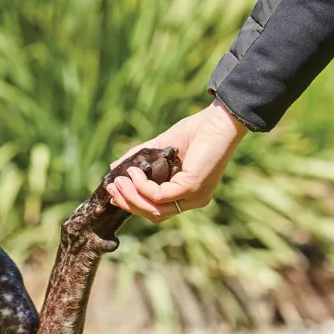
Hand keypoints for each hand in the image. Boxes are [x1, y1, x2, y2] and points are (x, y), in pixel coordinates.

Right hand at [106, 99, 247, 222]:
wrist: (221, 119)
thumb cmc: (196, 130)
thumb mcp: (161, 148)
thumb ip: (140, 159)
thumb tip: (113, 168)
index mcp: (187, 194)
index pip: (156, 210)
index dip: (133, 204)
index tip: (114, 192)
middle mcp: (192, 200)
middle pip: (152, 214)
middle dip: (128, 202)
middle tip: (112, 187)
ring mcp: (193, 197)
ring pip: (153, 210)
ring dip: (131, 196)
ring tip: (119, 180)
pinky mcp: (191, 188)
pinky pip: (158, 196)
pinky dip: (142, 186)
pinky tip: (135, 172)